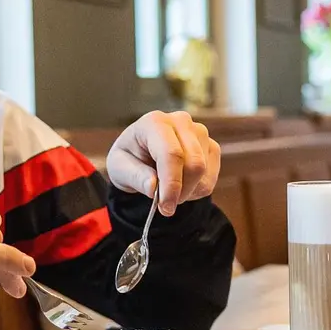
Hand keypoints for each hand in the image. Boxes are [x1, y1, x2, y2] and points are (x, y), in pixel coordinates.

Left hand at [106, 110, 220, 216]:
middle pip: (194, 164)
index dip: (171, 184)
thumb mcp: (119, 168)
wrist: (141, 154)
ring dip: (187, 191)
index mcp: (154, 122)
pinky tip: (181, 184)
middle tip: (164, 204)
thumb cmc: (129, 158)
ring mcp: (199, 132)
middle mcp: (181, 121)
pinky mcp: (210, 146)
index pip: (172, 154)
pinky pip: (211, 177)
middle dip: (180, 191)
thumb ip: (135, 177)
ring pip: (204, 172)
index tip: (166, 207)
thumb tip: (153, 187)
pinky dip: (196, 189)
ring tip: (168, 189)